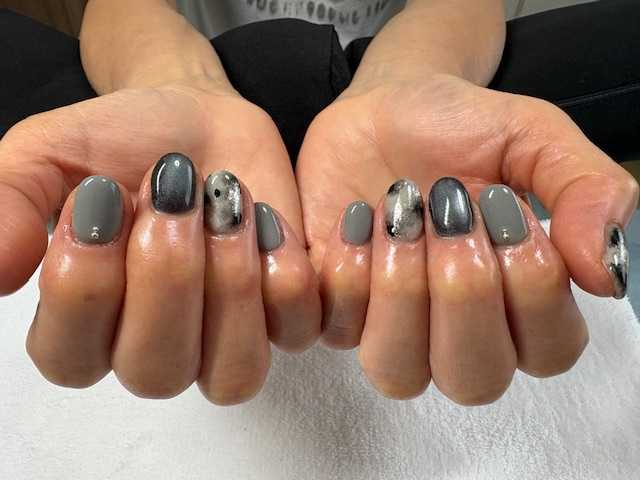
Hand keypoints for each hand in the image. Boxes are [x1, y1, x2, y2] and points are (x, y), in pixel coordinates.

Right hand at [0, 81, 319, 402]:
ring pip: (233, 371)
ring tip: (226, 205)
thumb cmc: (122, 141)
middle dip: (167, 276)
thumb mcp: (48, 154)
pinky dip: (284, 274)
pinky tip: (265, 217)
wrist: (198, 119)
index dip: (85, 285)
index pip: (72, 358)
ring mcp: (225, 341)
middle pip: (156, 370)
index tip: (101, 196)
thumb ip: (10, 204)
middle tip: (171, 192)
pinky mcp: (282, 318)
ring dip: (230, 284)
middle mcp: (157, 348)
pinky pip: (294, 331)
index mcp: (87, 326)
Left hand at [297, 73, 637, 403]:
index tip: (504, 206)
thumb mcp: (537, 138)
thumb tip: (605, 277)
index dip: (531, 288)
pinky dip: (348, 273)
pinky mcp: (334, 308)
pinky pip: (336, 329)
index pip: (547, 351)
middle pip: (472, 379)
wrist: (386, 108)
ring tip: (400, 217)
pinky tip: (356, 216)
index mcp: (518, 304)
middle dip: (464, 293)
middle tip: (450, 212)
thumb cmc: (466, 128)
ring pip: (397, 371)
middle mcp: (455, 332)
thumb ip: (585, 191)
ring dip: (402, 291)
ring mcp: (389, 327)